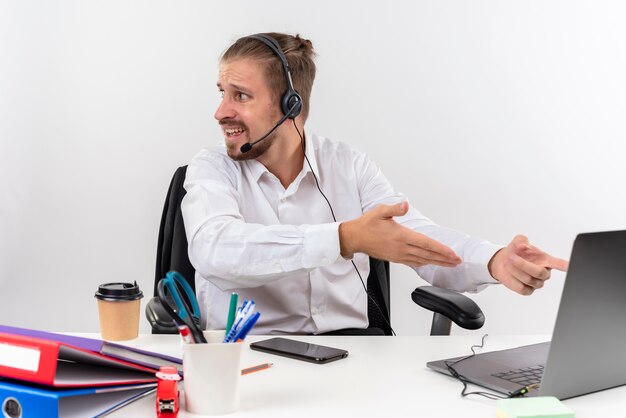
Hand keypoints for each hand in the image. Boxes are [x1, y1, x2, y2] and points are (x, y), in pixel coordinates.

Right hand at [339, 201, 461, 267]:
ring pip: (422, 260)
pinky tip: (430, 263)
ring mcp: (399, 255)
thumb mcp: (380, 211)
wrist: (355, 238)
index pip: (426, 244)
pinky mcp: (395, 258)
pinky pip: (414, 263)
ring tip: (448, 264)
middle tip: (457, 261)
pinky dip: (424, 263)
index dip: (441, 249)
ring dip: (437, 263)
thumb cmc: (367, 224)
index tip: (452, 253)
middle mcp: (401, 248)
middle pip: (428, 255)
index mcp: (401, 236)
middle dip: (444, 259)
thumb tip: (405, 205)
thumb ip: (395, 209)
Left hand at [489, 235, 568, 294]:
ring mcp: (536, 283)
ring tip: (508, 262)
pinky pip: (522, 288)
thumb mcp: (518, 241)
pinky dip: (513, 279)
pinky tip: (509, 272)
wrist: (503, 261)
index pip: (559, 264)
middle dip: (524, 265)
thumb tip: (523, 245)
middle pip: (540, 273)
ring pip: (529, 280)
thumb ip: (521, 240)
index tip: (570, 266)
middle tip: (512, 257)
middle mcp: (544, 273)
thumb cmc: (516, 252)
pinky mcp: (527, 290)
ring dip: (515, 270)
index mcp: (546, 260)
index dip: (565, 266)